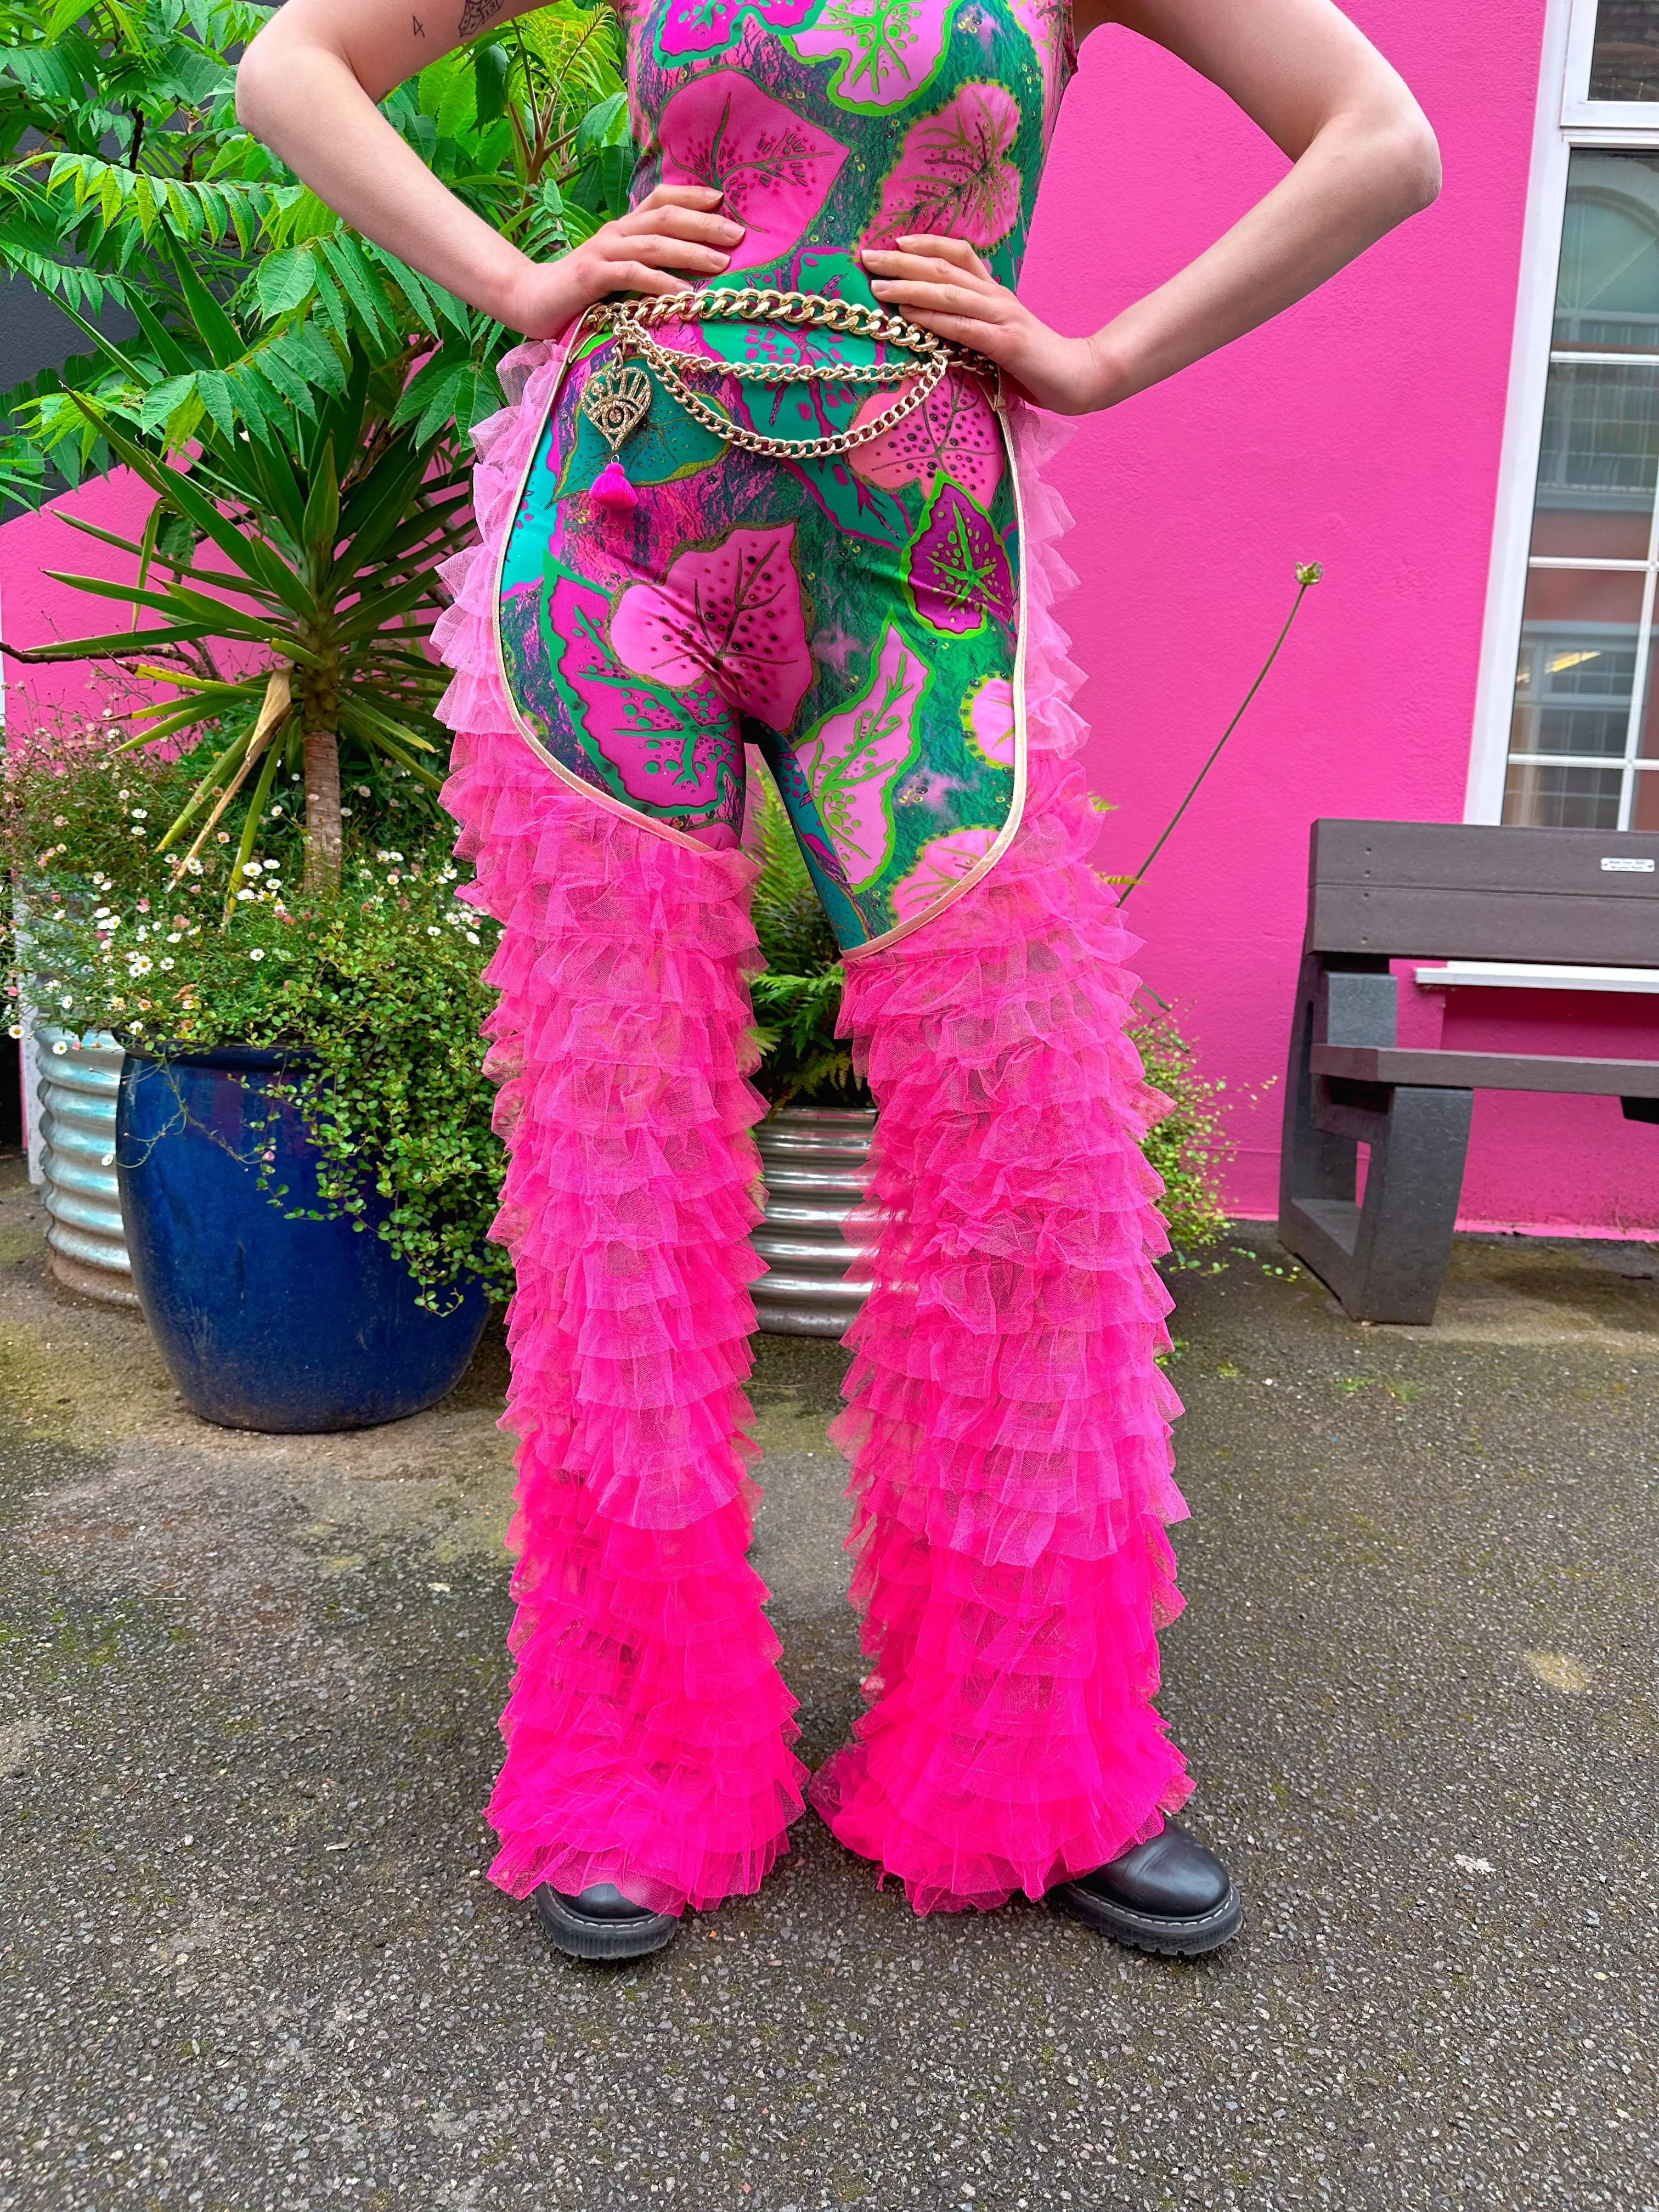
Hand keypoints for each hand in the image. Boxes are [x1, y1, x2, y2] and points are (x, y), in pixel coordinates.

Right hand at [500, 185, 745, 336]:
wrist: (531, 300)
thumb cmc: (581, 292)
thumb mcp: (619, 271)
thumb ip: (647, 264)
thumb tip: (690, 269)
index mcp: (624, 228)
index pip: (661, 199)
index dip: (692, 196)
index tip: (724, 201)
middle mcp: (616, 232)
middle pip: (665, 217)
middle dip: (704, 223)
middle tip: (738, 235)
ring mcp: (603, 252)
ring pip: (653, 244)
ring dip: (691, 252)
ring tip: (721, 264)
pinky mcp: (592, 276)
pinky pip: (632, 275)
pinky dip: (661, 283)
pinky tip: (684, 294)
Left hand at [861, 235, 1118, 415]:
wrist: (1080, 377)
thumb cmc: (1035, 365)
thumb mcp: (998, 340)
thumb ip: (971, 329)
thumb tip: (931, 330)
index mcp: (995, 294)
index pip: (959, 254)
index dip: (926, 244)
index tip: (894, 243)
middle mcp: (997, 298)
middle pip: (944, 269)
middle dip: (901, 261)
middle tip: (866, 258)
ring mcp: (1003, 319)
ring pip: (949, 294)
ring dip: (909, 287)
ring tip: (877, 287)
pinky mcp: (1007, 345)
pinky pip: (964, 328)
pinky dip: (934, 320)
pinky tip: (910, 316)